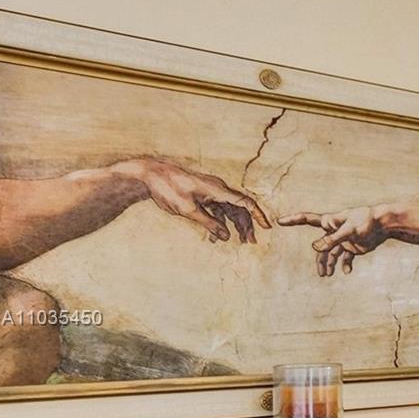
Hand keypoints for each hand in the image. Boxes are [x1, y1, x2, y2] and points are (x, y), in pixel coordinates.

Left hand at [119, 158, 269, 242]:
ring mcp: (211, 191)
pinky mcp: (203, 194)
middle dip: (247, 225)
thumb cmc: (168, 189)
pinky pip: (217, 209)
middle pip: (240, 208)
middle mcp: (218, 189)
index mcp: (218, 190)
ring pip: (230, 210)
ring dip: (234, 226)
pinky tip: (215, 237)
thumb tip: (227, 237)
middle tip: (249, 243)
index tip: (267, 227)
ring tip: (236, 241)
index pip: (246, 202)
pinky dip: (219, 222)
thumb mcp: (188, 210)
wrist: (151, 175)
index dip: (258, 215)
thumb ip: (209, 224)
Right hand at [278, 206, 390, 275]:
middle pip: (321, 246)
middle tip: (322, 274)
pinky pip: (345, 257)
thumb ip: (332, 239)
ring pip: (331, 254)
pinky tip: (348, 272)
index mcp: (330, 221)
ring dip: (329, 264)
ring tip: (328, 275)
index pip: (307, 219)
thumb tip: (314, 248)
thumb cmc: (366, 222)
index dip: (293, 220)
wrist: (385, 224)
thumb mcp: (349, 231)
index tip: (280, 220)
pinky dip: (345, 265)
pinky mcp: (353, 245)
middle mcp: (334, 230)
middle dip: (320, 260)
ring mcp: (343, 238)